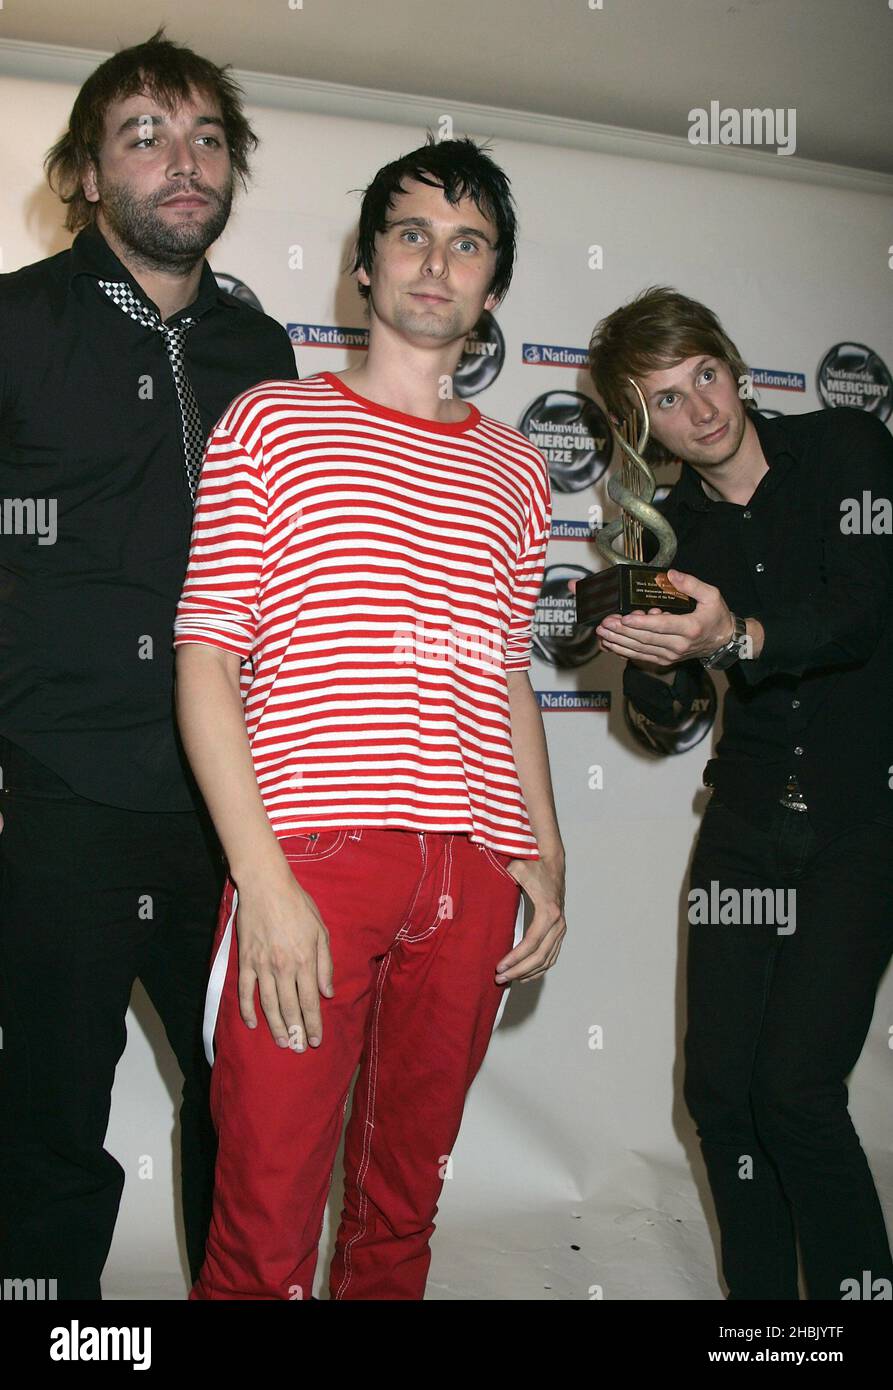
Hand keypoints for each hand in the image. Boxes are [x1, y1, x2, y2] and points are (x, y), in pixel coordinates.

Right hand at [234, 865, 333, 1051]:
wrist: (265, 887)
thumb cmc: (297, 905)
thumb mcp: (320, 930)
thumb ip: (324, 964)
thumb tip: (328, 992)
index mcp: (304, 960)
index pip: (310, 1001)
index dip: (313, 1024)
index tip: (315, 1040)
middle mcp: (283, 968)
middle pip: (290, 1007)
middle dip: (296, 1031)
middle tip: (298, 1048)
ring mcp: (262, 966)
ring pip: (268, 1004)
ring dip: (275, 1026)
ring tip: (281, 1041)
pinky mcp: (245, 960)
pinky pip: (246, 991)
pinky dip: (247, 1009)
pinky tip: (253, 1023)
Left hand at [494, 852, 565, 983]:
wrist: (552, 862)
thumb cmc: (534, 865)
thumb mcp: (517, 869)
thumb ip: (503, 877)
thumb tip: (482, 885)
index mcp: (548, 912)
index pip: (531, 943)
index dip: (515, 958)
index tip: (499, 967)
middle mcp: (558, 923)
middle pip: (539, 956)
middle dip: (518, 970)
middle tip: (499, 978)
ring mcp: (561, 928)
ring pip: (547, 960)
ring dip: (528, 973)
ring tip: (508, 979)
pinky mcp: (560, 930)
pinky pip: (552, 956)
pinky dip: (540, 969)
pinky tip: (525, 975)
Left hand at [595, 570, 732, 665]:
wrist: (722, 641)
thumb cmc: (715, 616)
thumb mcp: (711, 595)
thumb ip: (691, 584)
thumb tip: (671, 575)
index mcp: (690, 628)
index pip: (662, 626)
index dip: (642, 623)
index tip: (625, 618)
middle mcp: (678, 645)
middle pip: (645, 639)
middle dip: (622, 631)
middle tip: (605, 623)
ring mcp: (670, 655)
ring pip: (640, 649)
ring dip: (619, 642)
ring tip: (602, 633)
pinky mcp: (664, 659)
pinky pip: (641, 656)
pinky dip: (624, 651)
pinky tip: (610, 644)